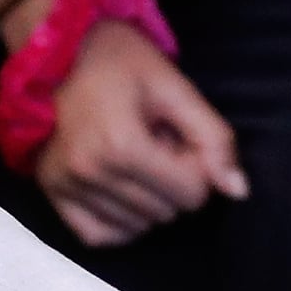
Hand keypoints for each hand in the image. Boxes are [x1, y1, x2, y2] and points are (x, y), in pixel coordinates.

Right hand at [37, 19, 246, 247]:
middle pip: (167, 211)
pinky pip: (97, 235)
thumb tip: (238, 190)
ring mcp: (67, 187)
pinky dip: (120, 224)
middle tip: (156, 145)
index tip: (181, 139)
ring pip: (137, 226)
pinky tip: (125, 198)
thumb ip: (213, 137)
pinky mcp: (52, 194)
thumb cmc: (120, 62)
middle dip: (173, 182)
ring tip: (134, 163)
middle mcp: (91, 173)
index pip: (191, 192)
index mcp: (123, 145)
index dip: (198, 166)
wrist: (58, 55)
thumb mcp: (175, 88)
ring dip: (147, 199)